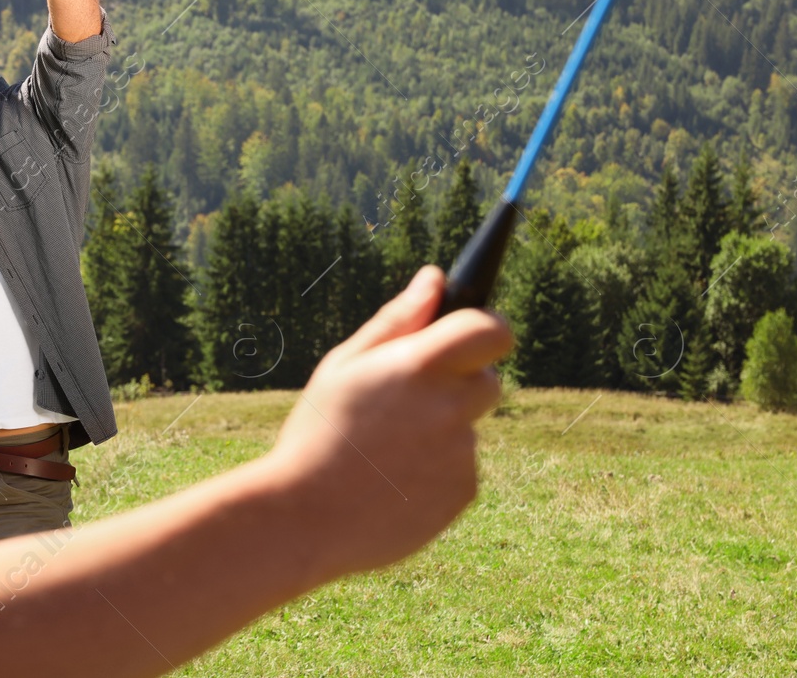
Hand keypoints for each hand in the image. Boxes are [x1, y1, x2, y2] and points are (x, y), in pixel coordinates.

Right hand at [266, 266, 511, 578]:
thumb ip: (397, 319)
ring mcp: (461, 451)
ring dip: (440, 431)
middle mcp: (450, 405)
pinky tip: (392, 479)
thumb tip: (433, 278)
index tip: (471, 335)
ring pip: (467, 427)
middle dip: (460, 383)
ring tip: (384, 451)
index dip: (487, 328)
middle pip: (488, 380)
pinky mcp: (463, 491)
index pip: (492, 329)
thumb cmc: (318, 431)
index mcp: (419, 364)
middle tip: (407, 401)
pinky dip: (435, 470)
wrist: (305, 517)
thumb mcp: (345, 365)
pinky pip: (460, 468)